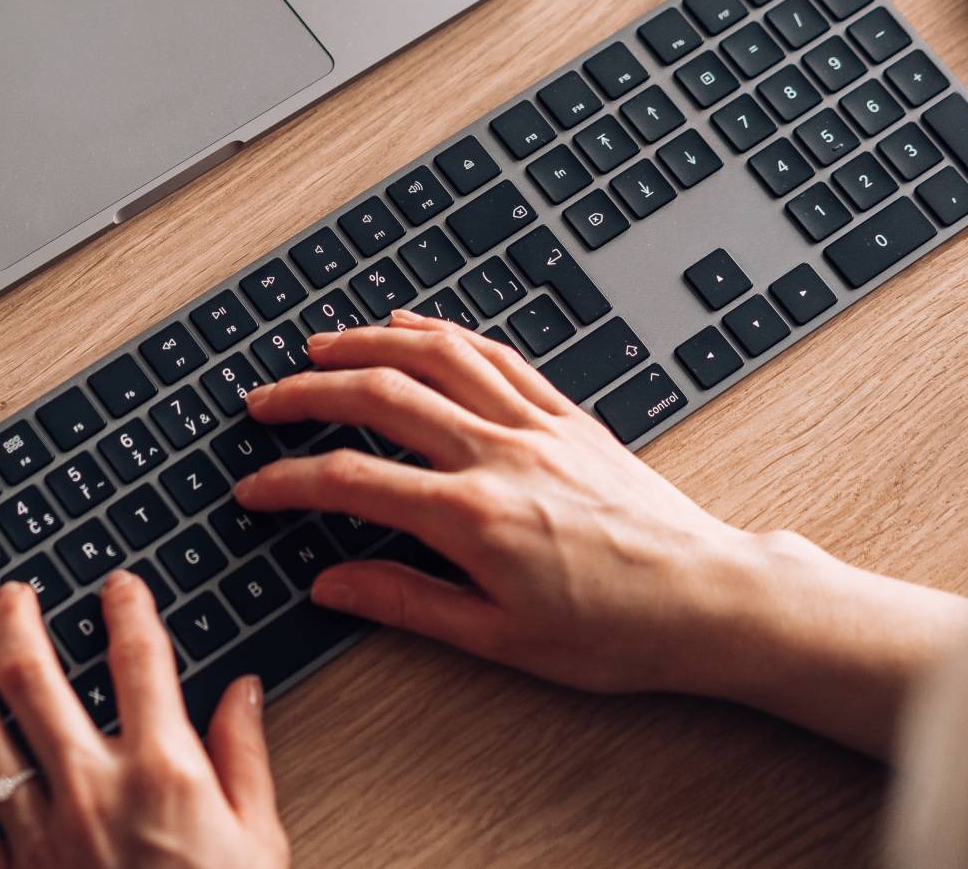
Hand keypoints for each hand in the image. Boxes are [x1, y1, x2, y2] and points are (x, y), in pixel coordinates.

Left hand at [0, 572, 289, 868]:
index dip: (127, 608)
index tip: (119, 585)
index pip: (138, 658)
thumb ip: (246, 758)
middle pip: (35, 679)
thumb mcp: (261, 841)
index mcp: (165, 772)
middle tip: (11, 594)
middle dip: (17, 622)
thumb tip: (243, 693)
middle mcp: (92, 792)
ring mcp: (40, 836)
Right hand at [234, 312, 967, 757]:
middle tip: (264, 401)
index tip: (255, 487)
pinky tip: (416, 328)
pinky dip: (446, 333)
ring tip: (321, 347)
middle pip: (381, 395)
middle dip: (308, 391)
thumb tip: (333, 585)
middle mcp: (500, 454)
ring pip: (437, 355)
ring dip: (369, 342)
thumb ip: (407, 602)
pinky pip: (497, 354)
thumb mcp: (501, 640)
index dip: (289, 481)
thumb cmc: (620, 631)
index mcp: (474, 516)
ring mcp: (537, 425)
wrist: (712, 600)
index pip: (351, 481)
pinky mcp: (570, 416)